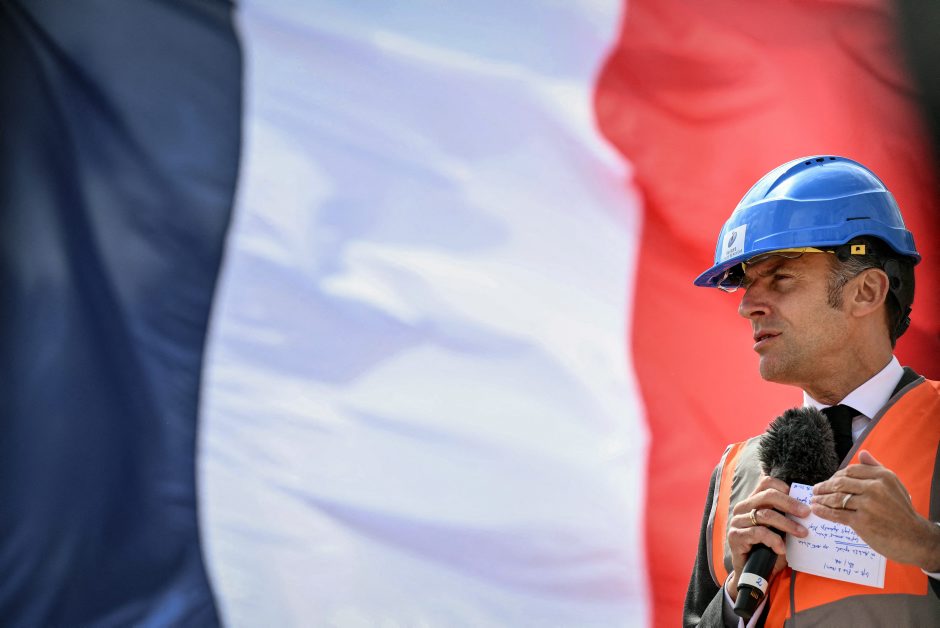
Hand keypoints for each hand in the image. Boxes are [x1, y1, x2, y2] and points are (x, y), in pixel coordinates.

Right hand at [726, 475, 810, 597]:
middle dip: (790, 504)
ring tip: (802, 533)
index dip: (783, 487)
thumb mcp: (780, 531)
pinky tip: (782, 549)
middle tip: (807, 514)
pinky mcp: (735, 536)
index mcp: (753, 502)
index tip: (800, 499)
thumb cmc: (768, 550)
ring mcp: (737, 521)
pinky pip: (758, 533)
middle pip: (767, 495)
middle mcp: (743, 508)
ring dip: (787, 524)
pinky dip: (774, 540)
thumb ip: (786, 518)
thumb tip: (807, 510)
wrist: (751, 574)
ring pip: (765, 515)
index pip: (766, 483)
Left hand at [811, 450, 939, 570]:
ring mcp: (868, 505)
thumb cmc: (902, 511)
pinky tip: (817, 510)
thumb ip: (876, 468)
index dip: (836, 476)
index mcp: (882, 476)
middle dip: (824, 486)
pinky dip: (824, 511)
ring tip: (814, 500)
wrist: (914, 538)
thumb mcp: (894, 485)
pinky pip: (837, 514)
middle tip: (815, 490)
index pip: (850, 471)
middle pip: (840, 483)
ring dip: (821, 499)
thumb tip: (862, 453)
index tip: (829, 481)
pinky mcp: (862, 521)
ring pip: (836, 498)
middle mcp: (875, 488)